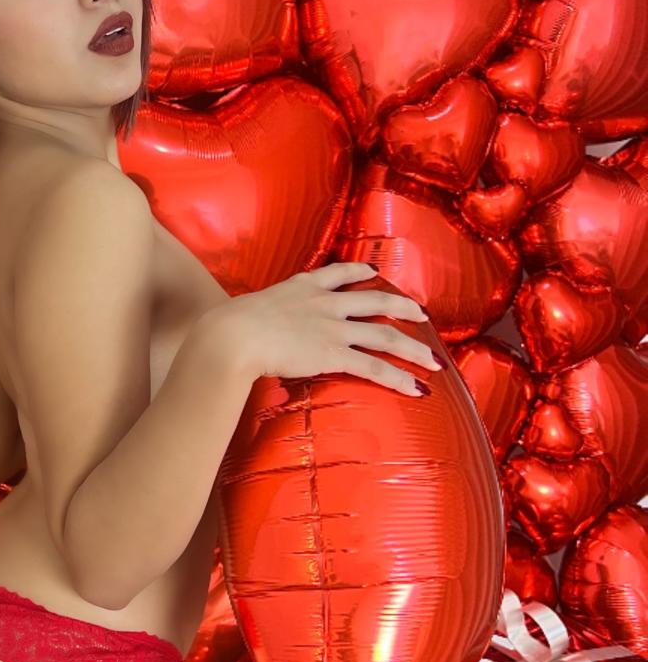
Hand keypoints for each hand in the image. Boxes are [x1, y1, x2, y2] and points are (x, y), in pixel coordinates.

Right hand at [211, 261, 442, 396]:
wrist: (232, 334)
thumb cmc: (227, 325)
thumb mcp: (249, 308)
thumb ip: (263, 314)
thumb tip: (251, 325)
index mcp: (303, 286)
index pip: (340, 272)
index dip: (361, 272)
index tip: (374, 273)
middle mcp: (325, 303)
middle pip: (376, 300)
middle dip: (403, 306)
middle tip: (422, 314)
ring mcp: (333, 328)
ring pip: (386, 336)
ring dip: (414, 349)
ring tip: (434, 360)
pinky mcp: (334, 354)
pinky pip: (375, 367)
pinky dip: (399, 379)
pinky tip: (415, 388)